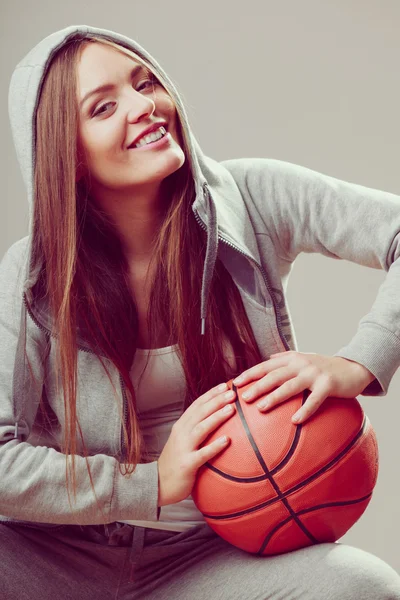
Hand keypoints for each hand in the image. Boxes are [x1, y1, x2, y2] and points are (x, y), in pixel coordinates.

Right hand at [157, 382, 236, 506]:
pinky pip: (203, 454)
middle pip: (200, 412)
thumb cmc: (175, 462)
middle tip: (232, 393)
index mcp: (181, 426)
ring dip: (216, 417)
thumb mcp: (183, 441)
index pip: (197, 405)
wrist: (157, 484)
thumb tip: (216, 419)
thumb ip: (196, 429)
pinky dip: (215, 446)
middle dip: (216, 400)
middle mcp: (181, 433)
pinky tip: (227, 440)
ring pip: (201, 428)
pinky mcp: (187, 464)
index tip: (225, 385)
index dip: (210, 394)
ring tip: (231, 409)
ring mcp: (183, 448)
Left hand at [232, 351, 375, 423]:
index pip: (266, 365)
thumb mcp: (304, 357)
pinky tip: (295, 421)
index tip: (234, 383)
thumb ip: (286, 357)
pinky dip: (304, 410)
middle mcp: (300, 364)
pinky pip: (314, 400)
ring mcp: (314, 373)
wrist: (354, 368)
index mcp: (292, 358)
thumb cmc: (325, 366)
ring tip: (261, 408)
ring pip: (290, 386)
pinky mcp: (328, 385)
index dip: (250, 374)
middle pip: (274, 375)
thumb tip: (269, 357)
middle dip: (257, 386)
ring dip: (274, 397)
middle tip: (243, 398)